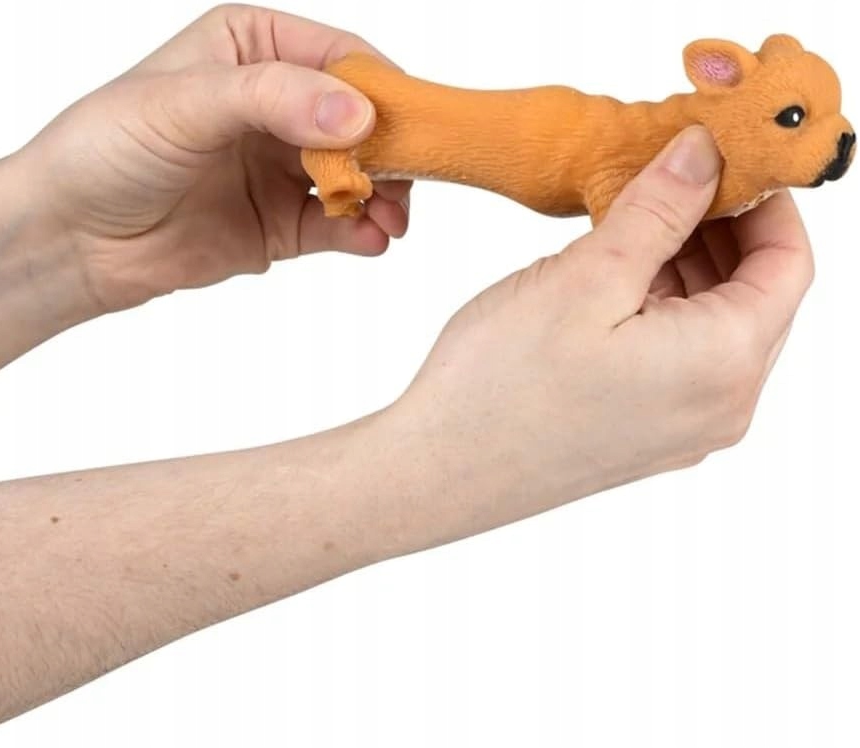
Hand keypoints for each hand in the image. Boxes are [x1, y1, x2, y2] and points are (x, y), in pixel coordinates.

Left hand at [20, 4, 410, 311]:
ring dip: (385, 196)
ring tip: (389, 218)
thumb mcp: (185, 105)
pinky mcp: (284, 223)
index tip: (412, 127)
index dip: (384, 90)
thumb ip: (273, 100)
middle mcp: (278, 104)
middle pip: (364, 120)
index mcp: (255, 48)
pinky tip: (370, 239)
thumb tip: (357, 115)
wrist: (72, 238)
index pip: (341, 58)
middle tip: (408, 181)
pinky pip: (339, 225)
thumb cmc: (108, 149)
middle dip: (393, 151)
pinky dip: (362, 232)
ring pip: (360, 175)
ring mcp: (284, 167)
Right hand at [373, 126, 812, 552]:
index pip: (790, 262)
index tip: (720, 158)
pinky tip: (612, 283)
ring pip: (715, 327)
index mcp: (724, 365)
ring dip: (688, 268)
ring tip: (628, 227)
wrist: (437, 474)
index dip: (764, 199)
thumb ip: (659, 209)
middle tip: (665, 180)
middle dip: (720, 230)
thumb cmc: (500, 386)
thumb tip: (705, 155)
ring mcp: (685, 431)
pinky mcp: (647, 438)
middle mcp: (722, 408)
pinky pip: (681, 360)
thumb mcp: (586, 276)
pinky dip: (662, 310)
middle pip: (756, 296)